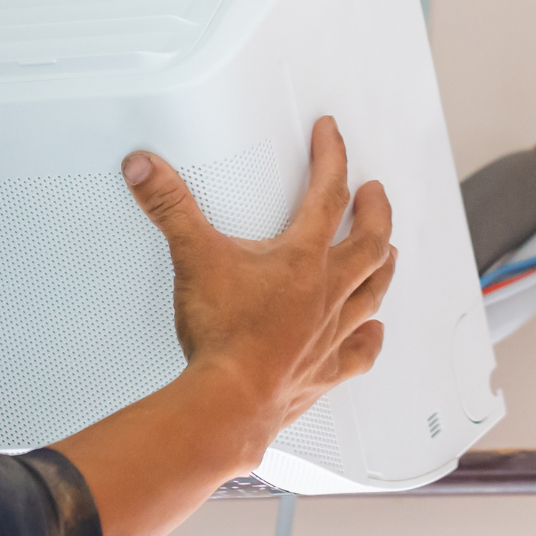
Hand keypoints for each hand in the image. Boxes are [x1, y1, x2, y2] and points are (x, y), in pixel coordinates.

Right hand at [122, 115, 395, 456]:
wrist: (230, 400)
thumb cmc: (222, 336)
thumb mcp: (192, 256)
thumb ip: (170, 208)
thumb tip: (147, 171)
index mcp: (301, 259)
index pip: (326, 194)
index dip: (331, 157)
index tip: (331, 135)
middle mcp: (326, 292)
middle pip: (368, 242)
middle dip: (374, 211)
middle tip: (376, 193)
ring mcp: (331, 333)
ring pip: (372, 291)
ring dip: (382, 266)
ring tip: (389, 251)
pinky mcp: (325, 369)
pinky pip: (360, 352)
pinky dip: (370, 340)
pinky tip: (375, 332)